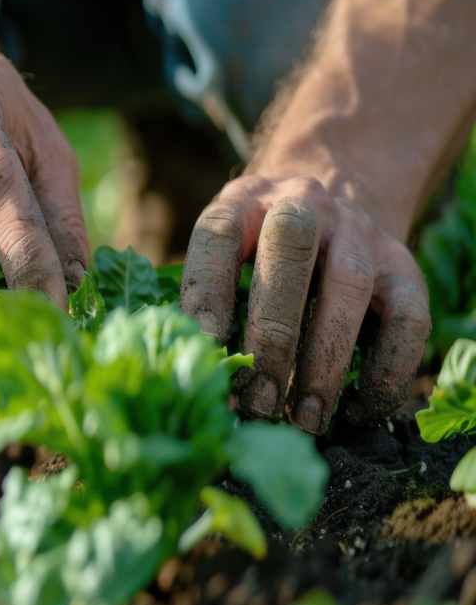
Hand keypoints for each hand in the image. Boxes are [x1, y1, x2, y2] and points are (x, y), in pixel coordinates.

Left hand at [181, 172, 430, 432]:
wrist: (337, 187)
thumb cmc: (258, 244)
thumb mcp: (224, 249)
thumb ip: (206, 297)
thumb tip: (195, 372)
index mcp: (242, 202)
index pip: (217, 235)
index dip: (207, 293)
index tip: (205, 350)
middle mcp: (302, 205)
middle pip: (290, 251)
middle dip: (273, 334)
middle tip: (258, 400)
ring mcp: (358, 231)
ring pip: (350, 286)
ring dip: (327, 361)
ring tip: (307, 417)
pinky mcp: (403, 264)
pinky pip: (409, 316)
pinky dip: (389, 367)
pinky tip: (363, 407)